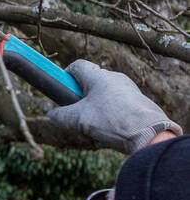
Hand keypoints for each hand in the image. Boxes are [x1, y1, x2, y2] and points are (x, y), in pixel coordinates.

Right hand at [44, 59, 181, 153]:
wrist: (149, 133)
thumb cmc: (113, 121)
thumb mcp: (79, 120)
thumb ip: (61, 116)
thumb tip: (51, 115)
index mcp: (98, 76)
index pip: (78, 66)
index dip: (66, 76)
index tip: (62, 89)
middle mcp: (115, 78)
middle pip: (92, 81)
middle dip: (82, 96)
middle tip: (78, 113)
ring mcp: (129, 89)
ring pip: (106, 94)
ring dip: (97, 106)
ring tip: (96, 126)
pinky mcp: (139, 101)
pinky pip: (119, 104)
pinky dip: (112, 114)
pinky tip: (112, 130)